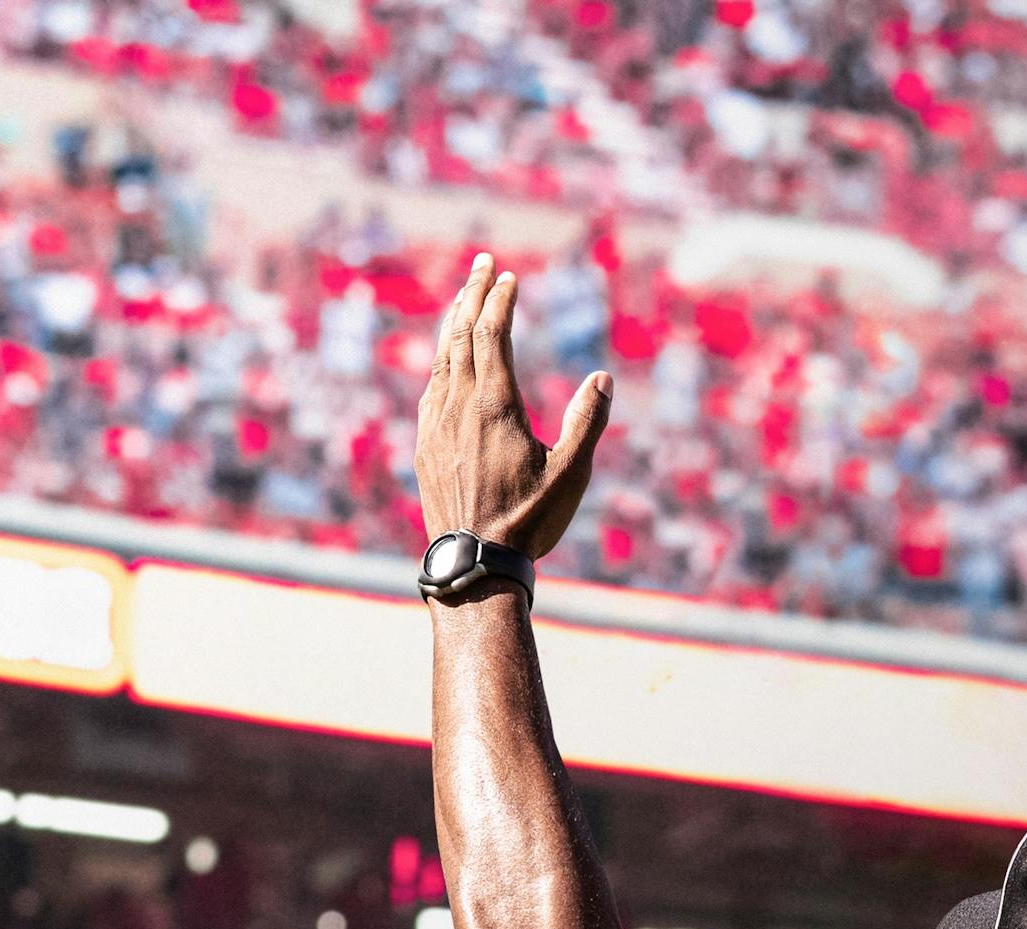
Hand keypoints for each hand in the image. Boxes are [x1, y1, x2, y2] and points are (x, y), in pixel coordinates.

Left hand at [415, 251, 612, 559]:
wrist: (473, 565)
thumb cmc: (529, 522)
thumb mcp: (571, 474)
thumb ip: (588, 423)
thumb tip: (603, 379)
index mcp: (494, 407)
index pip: (491, 337)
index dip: (499, 302)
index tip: (508, 277)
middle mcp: (458, 409)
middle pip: (460, 336)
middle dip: (472, 295)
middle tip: (482, 264)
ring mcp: (435, 428)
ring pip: (440, 361)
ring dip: (452, 324)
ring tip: (462, 299)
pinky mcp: (424, 449)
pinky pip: (428, 392)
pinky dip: (439, 363)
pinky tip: (444, 361)